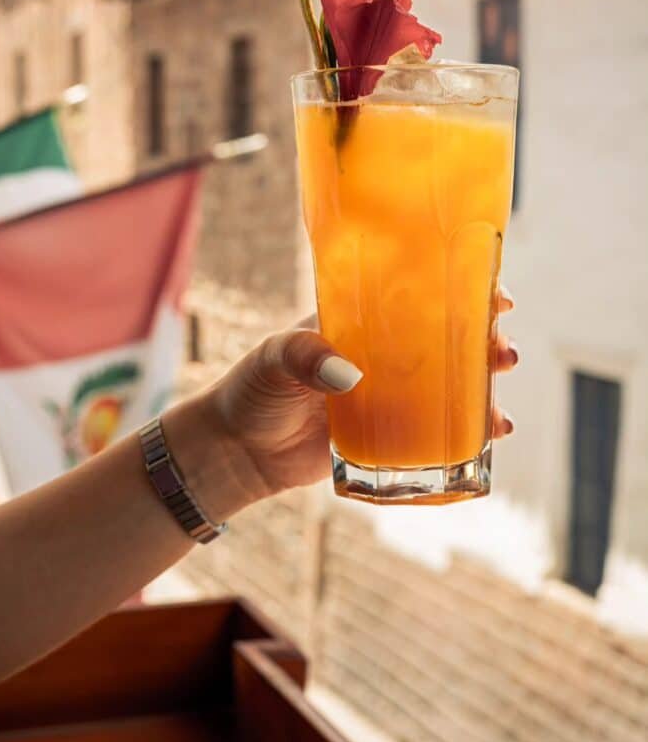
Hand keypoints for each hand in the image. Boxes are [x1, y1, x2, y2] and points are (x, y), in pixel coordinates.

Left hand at [199, 287, 518, 504]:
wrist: (238, 451)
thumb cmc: (252, 391)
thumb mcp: (272, 360)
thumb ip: (304, 357)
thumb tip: (350, 375)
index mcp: (359, 321)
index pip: (418, 295)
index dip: (462, 290)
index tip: (496, 296)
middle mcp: (382, 354)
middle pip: (448, 341)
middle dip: (485, 343)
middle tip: (503, 353)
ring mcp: (389, 397)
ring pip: (450, 388)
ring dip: (483, 393)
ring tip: (499, 410)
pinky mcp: (387, 437)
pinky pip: (435, 434)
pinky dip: (466, 437)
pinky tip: (488, 442)